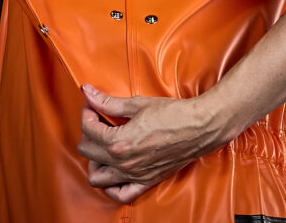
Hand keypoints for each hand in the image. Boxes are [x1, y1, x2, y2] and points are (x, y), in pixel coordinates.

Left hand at [78, 84, 230, 204]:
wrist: (198, 127)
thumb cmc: (171, 113)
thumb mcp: (137, 104)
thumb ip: (108, 102)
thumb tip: (87, 92)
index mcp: (120, 142)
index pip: (88, 129)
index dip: (87, 112)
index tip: (92, 105)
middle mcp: (124, 163)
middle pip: (88, 151)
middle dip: (89, 132)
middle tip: (99, 120)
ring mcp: (134, 175)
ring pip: (97, 178)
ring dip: (94, 160)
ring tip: (103, 144)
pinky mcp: (145, 182)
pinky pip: (120, 194)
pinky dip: (111, 185)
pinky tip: (113, 169)